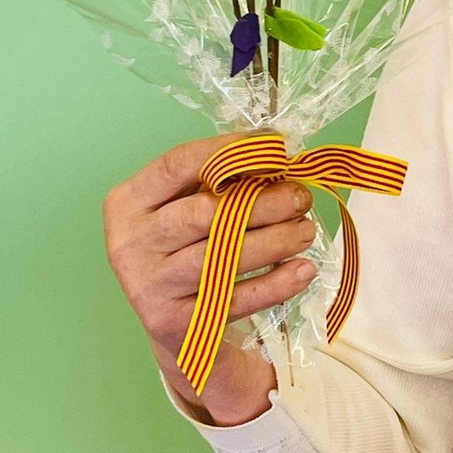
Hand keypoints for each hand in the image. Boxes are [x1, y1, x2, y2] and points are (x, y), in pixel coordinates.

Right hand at [102, 132, 316, 424]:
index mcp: (128, 202)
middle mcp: (130, 243)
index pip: (177, 164)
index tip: (272, 146)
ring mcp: (148, 286)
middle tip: (301, 197)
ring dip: (275, 240)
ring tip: (306, 230)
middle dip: (262, 202)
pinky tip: (303, 268)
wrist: (170, 323)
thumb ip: (217, 178)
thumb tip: (274, 145)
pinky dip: (275, 284)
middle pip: (205, 213)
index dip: (227, 151)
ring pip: (222, 257)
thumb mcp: (183, 205)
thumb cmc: (183, 246)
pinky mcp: (172, 324)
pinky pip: (234, 300)